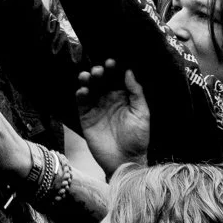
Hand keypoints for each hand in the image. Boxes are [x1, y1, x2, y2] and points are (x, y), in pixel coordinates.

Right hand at [76, 59, 149, 175]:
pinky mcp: (86, 117)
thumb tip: (129, 72)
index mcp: (123, 97)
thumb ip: (136, 92)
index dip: (113, 69)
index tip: (111, 63)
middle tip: (99, 70)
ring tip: (88, 76)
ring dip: (87, 80)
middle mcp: (108, 99)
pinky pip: (81, 103)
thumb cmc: (138, 138)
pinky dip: (81, 94)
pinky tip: (83, 91)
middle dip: (99, 72)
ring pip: (89, 88)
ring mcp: (96, 107)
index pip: (116, 78)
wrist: (126, 160)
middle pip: (101, 80)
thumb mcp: (142, 114)